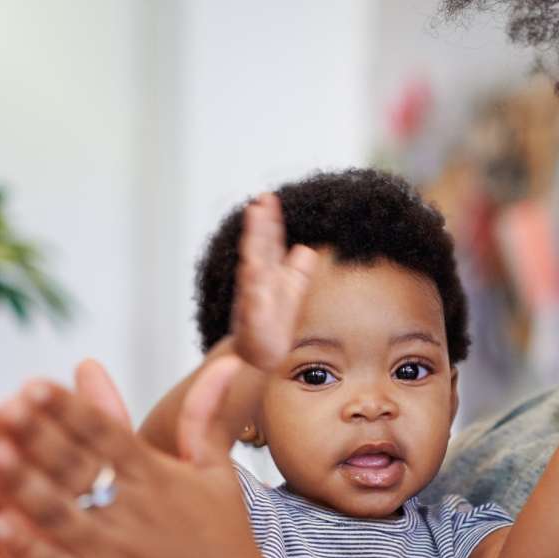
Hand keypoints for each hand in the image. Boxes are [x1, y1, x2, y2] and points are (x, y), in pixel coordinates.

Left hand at [0, 357, 275, 557]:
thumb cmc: (227, 547)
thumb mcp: (218, 479)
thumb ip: (205, 419)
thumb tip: (226, 361)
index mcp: (160, 482)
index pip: (110, 438)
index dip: (71, 411)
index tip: (34, 384)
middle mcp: (138, 518)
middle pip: (80, 471)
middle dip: (40, 437)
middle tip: (0, 406)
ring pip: (64, 519)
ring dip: (26, 486)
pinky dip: (28, 552)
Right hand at [231, 193, 317, 370]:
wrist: (261, 358)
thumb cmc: (274, 325)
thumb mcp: (291, 291)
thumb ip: (297, 269)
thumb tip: (305, 249)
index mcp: (269, 273)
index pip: (269, 242)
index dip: (269, 221)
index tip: (269, 198)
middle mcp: (259, 281)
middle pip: (259, 246)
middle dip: (259, 224)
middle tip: (261, 200)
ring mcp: (254, 297)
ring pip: (253, 263)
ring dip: (253, 240)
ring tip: (254, 218)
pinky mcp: (253, 317)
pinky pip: (253, 298)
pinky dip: (253, 283)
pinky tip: (253, 266)